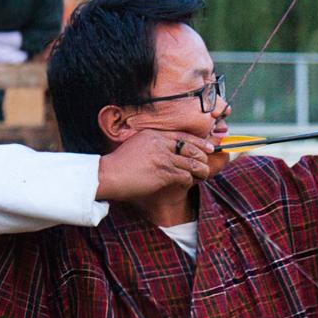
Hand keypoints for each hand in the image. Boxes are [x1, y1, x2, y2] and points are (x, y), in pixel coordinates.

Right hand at [95, 129, 214, 201]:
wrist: (108, 175)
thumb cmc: (120, 164)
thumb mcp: (136, 145)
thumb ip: (153, 145)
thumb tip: (169, 151)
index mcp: (153, 134)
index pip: (183, 136)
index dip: (199, 142)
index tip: (209, 147)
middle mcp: (160, 143)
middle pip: (191, 148)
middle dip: (203, 157)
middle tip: (207, 163)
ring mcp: (162, 158)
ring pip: (191, 163)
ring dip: (200, 170)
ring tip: (203, 175)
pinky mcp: (163, 172)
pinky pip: (184, 176)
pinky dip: (190, 180)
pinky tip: (190, 182)